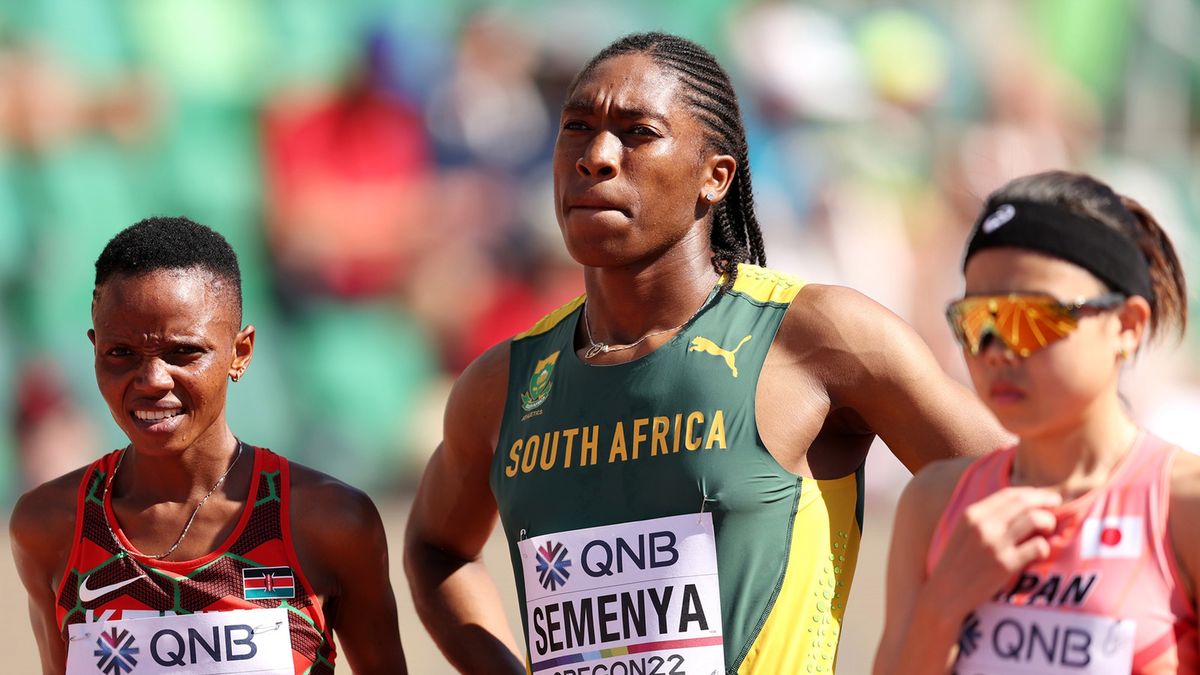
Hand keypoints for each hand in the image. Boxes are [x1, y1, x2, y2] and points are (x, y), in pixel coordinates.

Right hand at [927, 486, 1060, 619]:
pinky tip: (1040, 552)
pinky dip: (1044, 547)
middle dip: (1046, 501)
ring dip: (1048, 522)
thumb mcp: (963, 532)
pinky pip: (1038, 547)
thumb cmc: (956, 563)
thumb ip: (985, 518)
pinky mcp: (1006, 564)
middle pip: (1024, 502)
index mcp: (971, 514)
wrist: (945, 594)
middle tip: (1057, 504)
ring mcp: (995, 544)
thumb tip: (1018, 506)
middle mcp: (983, 525)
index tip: (1043, 496)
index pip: (1009, 494)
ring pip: (1036, 519)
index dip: (1031, 493)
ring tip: (1048, 530)